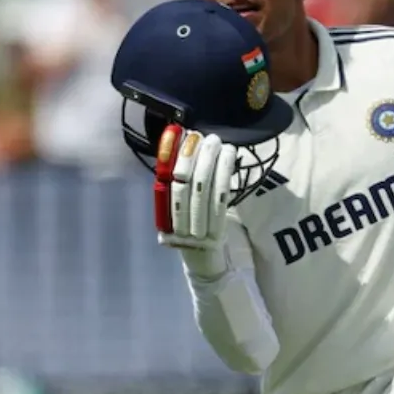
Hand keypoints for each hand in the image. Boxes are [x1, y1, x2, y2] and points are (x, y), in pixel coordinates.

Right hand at [153, 126, 236, 258]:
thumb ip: (178, 184)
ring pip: (203, 187)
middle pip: (184, 182)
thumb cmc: (190, 227)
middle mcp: (175, 223)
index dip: (172, 155)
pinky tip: (230, 155)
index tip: (182, 134)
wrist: (203, 259)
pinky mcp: (215, 232)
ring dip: (211, 160)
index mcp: (163, 213)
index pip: (166, 179)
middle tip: (206, 136)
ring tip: (217, 141)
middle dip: (195, 155)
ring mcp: (195, 230)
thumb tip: (184, 145)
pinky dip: (225, 172)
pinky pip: (221, 197)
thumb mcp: (178, 206)